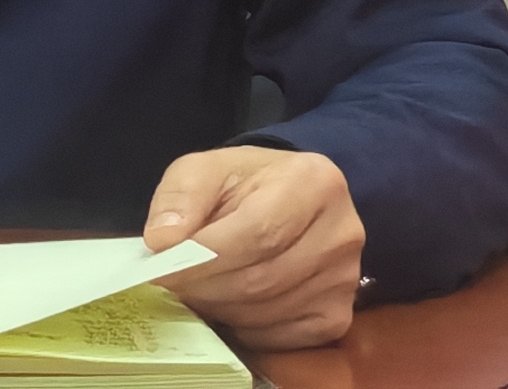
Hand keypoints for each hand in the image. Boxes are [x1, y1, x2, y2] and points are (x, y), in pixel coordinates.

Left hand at [143, 144, 366, 350]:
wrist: (287, 200)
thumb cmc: (245, 184)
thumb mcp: (207, 170)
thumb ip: (181, 197)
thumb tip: (162, 241)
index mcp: (314, 182)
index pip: (258, 231)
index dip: (206, 256)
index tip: (161, 269)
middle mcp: (342, 233)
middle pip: (263, 277)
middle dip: (207, 287)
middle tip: (169, 287)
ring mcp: (345, 280)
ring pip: (268, 311)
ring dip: (221, 308)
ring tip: (196, 291)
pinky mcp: (337, 316)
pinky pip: (281, 337)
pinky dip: (244, 329)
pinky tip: (228, 305)